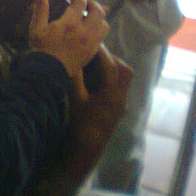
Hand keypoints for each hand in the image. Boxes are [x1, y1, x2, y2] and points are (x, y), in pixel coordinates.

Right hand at [28, 0, 108, 76]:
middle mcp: (84, 31)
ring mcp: (91, 42)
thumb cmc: (41, 49)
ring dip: (99, 18)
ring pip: (104, 24)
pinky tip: (90, 31)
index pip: (80, 2)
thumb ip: (40, 10)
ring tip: (91, 17)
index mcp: (70, 23)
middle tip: (87, 3)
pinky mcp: (93, 51)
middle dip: (94, 4)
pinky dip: (98, 30)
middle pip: (98, 12)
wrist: (48, 73)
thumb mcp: (36, 29)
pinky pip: (102, 37)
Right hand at [37, 44, 132, 195]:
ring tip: (93, 62)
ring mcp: (120, 106)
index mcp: (112, 95)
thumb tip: (71, 56)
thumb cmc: (78, 126)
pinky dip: (109, 78)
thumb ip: (75, 78)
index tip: (90, 42)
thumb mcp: (74, 100)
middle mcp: (121, 99)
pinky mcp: (116, 110)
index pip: (110, 67)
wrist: (84, 153)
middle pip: (125, 71)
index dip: (100, 52)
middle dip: (111, 58)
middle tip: (94, 51)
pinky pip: (118, 88)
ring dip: (111, 68)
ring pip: (123, 80)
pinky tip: (94, 78)